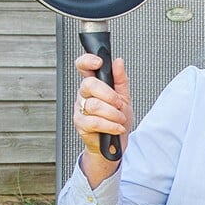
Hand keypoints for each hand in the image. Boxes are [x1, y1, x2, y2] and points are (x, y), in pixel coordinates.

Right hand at [73, 54, 131, 184]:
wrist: (115, 143)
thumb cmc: (117, 119)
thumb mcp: (124, 98)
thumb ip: (121, 80)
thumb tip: (118, 62)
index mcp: (93, 85)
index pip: (83, 66)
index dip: (87, 61)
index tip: (99, 62)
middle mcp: (84, 95)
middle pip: (89, 84)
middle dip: (109, 94)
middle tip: (120, 104)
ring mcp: (80, 109)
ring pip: (94, 105)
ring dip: (113, 113)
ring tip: (121, 119)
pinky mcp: (81, 124)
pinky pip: (95, 122)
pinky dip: (110, 125)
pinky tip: (118, 127)